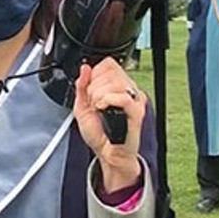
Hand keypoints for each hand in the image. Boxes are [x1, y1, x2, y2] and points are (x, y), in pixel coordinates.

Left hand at [73, 58, 144, 192]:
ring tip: (98, 108)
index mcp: (117, 86)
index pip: (108, 64)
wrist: (107, 153)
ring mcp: (134, 100)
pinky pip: (123, 97)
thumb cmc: (99, 133)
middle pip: (110, 71)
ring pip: (115, 82)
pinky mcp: (136, 111)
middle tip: (93, 103)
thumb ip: (82, 86)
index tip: (89, 91)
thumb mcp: (82, 106)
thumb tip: (85, 68)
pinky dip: (107, 101)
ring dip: (98, 95)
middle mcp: (128, 90)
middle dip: (93, 87)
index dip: (94, 74)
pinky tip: (102, 109)